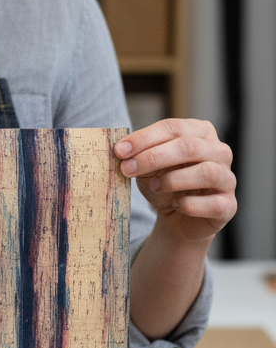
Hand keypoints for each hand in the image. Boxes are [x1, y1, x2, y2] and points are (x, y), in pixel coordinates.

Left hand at [114, 118, 235, 244]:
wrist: (178, 219)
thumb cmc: (164, 185)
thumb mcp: (147, 167)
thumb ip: (138, 156)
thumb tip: (121, 149)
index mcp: (200, 132)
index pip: (173, 128)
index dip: (144, 138)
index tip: (119, 150)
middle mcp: (219, 151)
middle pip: (189, 147)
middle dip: (154, 157)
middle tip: (127, 168)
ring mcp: (227, 178)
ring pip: (206, 172)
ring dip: (173, 179)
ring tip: (154, 186)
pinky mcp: (228, 206)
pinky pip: (213, 203)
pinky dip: (190, 205)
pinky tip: (176, 206)